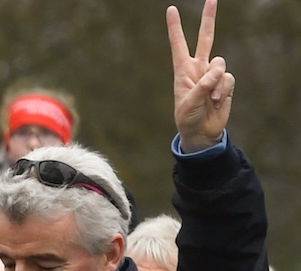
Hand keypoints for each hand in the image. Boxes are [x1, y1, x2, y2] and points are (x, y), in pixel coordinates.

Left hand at [169, 2, 232, 153]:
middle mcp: (199, 68)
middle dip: (208, 19)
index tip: (170, 9)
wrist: (201, 132)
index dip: (175, 28)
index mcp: (183, 70)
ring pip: (220, 64)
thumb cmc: (187, 118)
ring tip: (210, 99)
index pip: (178, 44)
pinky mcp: (225, 83)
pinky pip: (227, 79)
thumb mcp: (188, 103)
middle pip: (206, 38)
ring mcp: (213, 74)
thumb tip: (218, 71)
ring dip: (216, 82)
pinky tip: (217, 102)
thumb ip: (203, 85)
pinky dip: (223, 91)